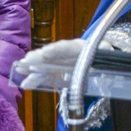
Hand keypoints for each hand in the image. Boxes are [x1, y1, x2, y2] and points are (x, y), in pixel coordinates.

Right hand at [13, 34, 130, 88]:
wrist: (106, 65)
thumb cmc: (107, 59)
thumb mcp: (109, 57)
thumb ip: (106, 56)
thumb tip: (105, 52)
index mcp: (82, 47)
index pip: (68, 47)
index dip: (56, 50)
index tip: (44, 53)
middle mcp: (69, 53)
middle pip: (53, 55)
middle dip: (39, 58)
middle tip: (25, 62)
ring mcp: (63, 63)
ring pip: (47, 66)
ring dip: (34, 70)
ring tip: (22, 75)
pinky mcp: (60, 73)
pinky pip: (48, 77)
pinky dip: (38, 80)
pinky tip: (27, 84)